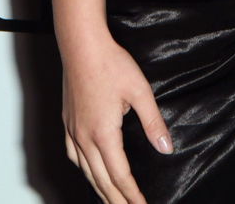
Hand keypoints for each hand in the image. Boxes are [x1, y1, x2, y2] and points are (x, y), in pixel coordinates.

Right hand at [61, 32, 171, 203]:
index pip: (120, 175)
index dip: (132, 195)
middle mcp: (84, 138)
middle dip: (116, 199)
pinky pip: (74, 156)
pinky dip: (84, 170)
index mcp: (104, 134)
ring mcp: (73, 131)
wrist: (82, 47)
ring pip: (85, 171)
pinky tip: (90, 170)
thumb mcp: (141, 92)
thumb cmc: (112, 64)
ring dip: (100, 189)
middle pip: (101, 180)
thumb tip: (166, 148)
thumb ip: (153, 122)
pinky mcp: (68, 122)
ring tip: (112, 200)